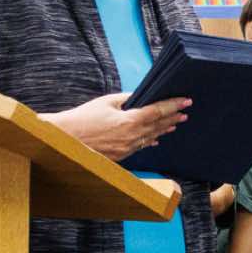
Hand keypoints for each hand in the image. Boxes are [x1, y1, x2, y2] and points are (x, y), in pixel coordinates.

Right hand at [47, 92, 189, 159]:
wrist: (65, 140)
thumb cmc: (83, 118)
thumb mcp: (106, 102)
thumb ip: (127, 99)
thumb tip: (141, 96)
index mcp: (129, 121)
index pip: (158, 111)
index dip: (173, 105)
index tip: (186, 100)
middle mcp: (131, 137)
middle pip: (158, 126)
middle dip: (173, 117)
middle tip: (185, 111)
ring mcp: (127, 149)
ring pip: (151, 137)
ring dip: (164, 129)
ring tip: (175, 123)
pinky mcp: (121, 156)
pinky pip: (140, 147)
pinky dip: (149, 140)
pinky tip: (156, 138)